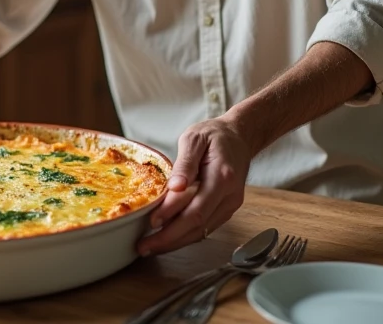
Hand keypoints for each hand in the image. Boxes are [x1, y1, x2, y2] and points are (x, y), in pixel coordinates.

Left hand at [136, 115, 254, 255]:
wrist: (240, 137)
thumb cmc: (215, 135)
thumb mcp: (195, 138)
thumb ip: (185, 163)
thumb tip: (175, 187)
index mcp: (222, 176)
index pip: (196, 205)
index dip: (172, 217)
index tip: (150, 222)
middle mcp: (230, 195)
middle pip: (199, 225)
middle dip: (169, 239)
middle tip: (143, 246)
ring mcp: (230, 205)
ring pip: (202, 231)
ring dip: (175, 242)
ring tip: (150, 246)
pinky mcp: (226, 210)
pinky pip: (205, 228)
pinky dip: (185, 235)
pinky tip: (168, 237)